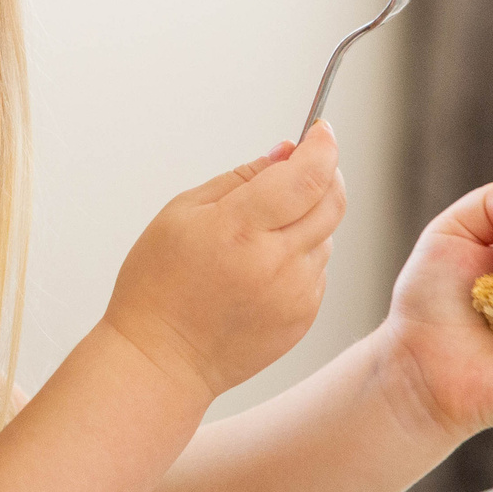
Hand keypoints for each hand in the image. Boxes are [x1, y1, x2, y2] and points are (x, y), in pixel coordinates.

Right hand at [101, 121, 345, 398]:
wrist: (162, 359)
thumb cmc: (159, 284)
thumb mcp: (182, 213)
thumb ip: (239, 178)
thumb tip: (285, 154)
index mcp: (239, 229)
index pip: (307, 176)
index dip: (323, 146)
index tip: (321, 131)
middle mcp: (275, 263)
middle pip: (333, 202)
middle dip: (326, 175)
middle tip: (303, 168)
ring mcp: (295, 294)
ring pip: (326, 235)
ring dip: (308, 220)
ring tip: (260, 236)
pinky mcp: (304, 317)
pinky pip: (318, 270)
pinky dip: (300, 257)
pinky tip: (261, 270)